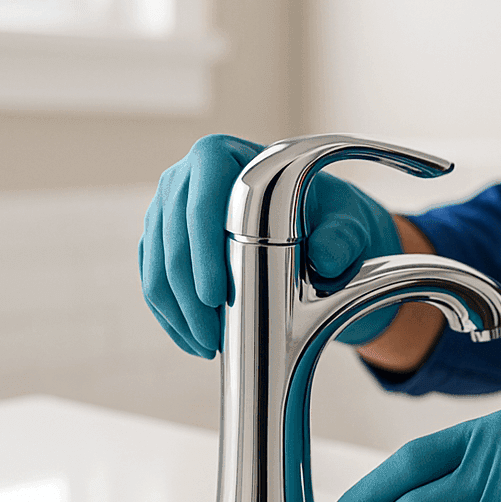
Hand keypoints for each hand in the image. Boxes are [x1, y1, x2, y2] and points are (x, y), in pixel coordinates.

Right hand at [139, 134, 402, 356]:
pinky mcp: (162, 240)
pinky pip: (154, 278)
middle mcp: (186, 177)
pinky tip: (191, 339)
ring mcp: (168, 208)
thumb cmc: (330, 216)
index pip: (200, 200)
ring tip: (206, 345)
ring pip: (156, 263)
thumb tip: (324, 257)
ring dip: (177, 311)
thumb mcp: (346, 222)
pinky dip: (171, 314)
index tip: (215, 296)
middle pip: (171, 236)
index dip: (202, 249)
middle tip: (211, 336)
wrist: (315, 225)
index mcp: (223, 156)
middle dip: (187, 293)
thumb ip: (343, 236)